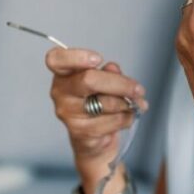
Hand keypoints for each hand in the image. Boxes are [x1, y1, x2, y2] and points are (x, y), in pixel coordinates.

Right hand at [45, 48, 147, 176]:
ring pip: (106, 103)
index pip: (56, 59)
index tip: (98, 59)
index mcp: (63, 73)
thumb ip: (109, 72)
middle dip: (121, 84)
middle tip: (138, 89)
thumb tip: (113, 69)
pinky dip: (126, 118)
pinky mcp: (80, 132)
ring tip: (132, 104)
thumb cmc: (97, 101)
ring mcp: (68, 113)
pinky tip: (125, 117)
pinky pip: (112, 121)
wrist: (95, 136)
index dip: (77, 57)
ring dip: (127, 104)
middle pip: (89, 80)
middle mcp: (60, 92)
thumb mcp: (105, 80)